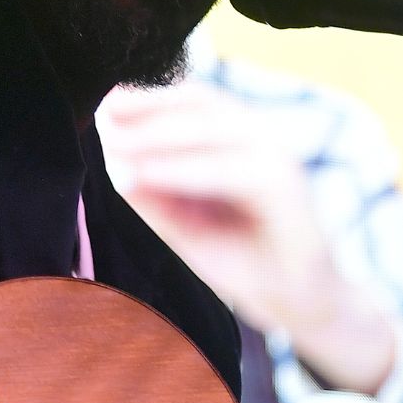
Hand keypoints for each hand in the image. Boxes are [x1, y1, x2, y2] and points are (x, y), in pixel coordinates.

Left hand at [100, 83, 397, 392]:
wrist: (301, 305)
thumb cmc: (246, 261)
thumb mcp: (187, 225)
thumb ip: (155, 195)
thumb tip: (115, 163)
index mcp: (242, 138)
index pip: (193, 100)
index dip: (147, 98)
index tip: (104, 106)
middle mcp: (263, 138)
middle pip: (201, 103)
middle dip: (147, 110)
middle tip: (102, 122)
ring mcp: (278, 158)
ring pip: (214, 128)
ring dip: (159, 134)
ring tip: (117, 145)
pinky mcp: (286, 188)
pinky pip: (230, 170)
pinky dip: (184, 170)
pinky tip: (146, 175)